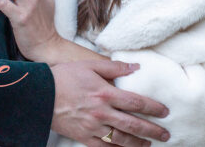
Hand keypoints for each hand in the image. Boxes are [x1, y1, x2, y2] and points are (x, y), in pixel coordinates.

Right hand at [50, 60, 170, 146]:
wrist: (39, 94)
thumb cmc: (64, 76)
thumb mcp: (89, 65)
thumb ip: (114, 66)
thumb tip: (135, 67)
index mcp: (105, 93)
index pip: (135, 102)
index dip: (153, 108)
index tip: (165, 112)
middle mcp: (101, 112)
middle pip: (133, 125)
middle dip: (152, 131)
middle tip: (165, 134)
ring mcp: (92, 127)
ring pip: (121, 140)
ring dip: (138, 144)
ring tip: (149, 145)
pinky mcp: (83, 137)